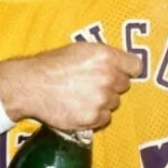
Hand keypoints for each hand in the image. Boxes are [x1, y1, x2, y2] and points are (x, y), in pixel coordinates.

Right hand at [0, 43, 141, 129]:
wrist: (31, 86)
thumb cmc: (52, 65)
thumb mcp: (80, 49)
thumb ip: (104, 56)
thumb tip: (121, 64)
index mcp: (106, 56)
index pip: (136, 66)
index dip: (127, 69)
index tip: (121, 72)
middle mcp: (108, 77)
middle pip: (124, 85)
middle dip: (112, 85)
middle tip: (91, 84)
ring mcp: (102, 99)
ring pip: (114, 102)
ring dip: (103, 101)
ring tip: (81, 96)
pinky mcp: (94, 117)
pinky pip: (104, 118)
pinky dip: (94, 115)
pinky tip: (78, 107)